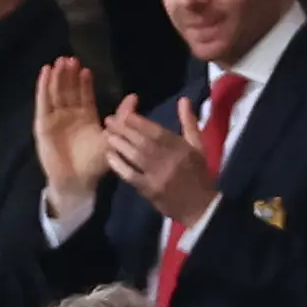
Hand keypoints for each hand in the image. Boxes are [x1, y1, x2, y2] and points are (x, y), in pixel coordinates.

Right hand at [35, 58, 110, 217]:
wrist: (77, 181)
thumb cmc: (95, 164)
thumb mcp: (111, 138)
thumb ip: (120, 117)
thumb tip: (134, 97)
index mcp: (86, 117)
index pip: (84, 95)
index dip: (84, 82)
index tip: (86, 69)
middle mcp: (70, 115)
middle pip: (68, 90)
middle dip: (69, 75)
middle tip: (71, 59)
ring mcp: (56, 118)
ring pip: (56, 92)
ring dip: (57, 77)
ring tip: (60, 61)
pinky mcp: (43, 123)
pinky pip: (43, 102)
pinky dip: (43, 87)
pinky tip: (45, 72)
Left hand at [105, 97, 215, 227]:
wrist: (199, 207)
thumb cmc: (198, 174)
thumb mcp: (199, 146)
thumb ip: (189, 123)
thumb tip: (183, 100)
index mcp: (181, 149)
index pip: (157, 132)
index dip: (140, 122)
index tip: (125, 114)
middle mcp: (168, 160)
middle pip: (143, 142)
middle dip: (124, 130)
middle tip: (109, 120)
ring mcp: (157, 176)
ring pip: (135, 156)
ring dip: (119, 144)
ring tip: (106, 134)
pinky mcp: (149, 190)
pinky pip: (131, 176)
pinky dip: (119, 166)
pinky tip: (109, 156)